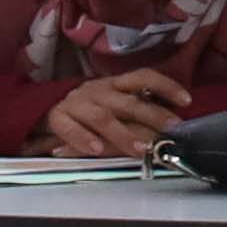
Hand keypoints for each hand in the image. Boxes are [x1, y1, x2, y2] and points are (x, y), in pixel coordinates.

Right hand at [37, 67, 195, 159]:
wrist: (40, 108)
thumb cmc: (86, 110)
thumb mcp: (111, 103)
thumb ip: (136, 111)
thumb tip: (172, 126)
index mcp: (114, 84)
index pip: (143, 77)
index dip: (165, 86)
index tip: (187, 100)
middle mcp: (98, 90)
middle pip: (128, 103)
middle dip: (153, 116)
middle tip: (171, 131)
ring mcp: (77, 103)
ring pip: (103, 118)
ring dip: (123, 134)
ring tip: (140, 150)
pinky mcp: (56, 118)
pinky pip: (70, 128)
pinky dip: (83, 138)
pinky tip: (97, 150)